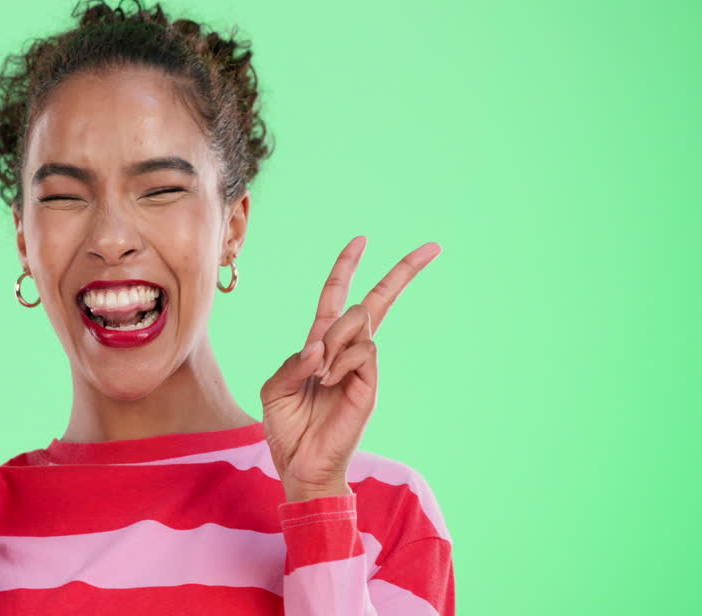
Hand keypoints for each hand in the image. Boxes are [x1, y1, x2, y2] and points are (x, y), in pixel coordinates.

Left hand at [259, 236, 440, 500]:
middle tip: (432, 247)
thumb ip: (292, 362)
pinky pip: (362, 350)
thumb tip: (319, 345)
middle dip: (401, 272)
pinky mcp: (371, 383)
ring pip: (359, 323)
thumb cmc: (286, 430)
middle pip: (375, 301)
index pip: (337, 298)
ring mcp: (361, 367)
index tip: (360, 239)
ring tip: (319, 375)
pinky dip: (339, 359)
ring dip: (333, 340)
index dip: (347, 267)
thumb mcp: (274, 390)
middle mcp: (344, 351)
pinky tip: (327, 380)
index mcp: (319, 346)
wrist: (301, 467)